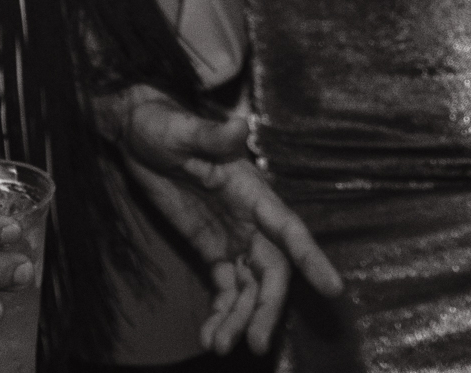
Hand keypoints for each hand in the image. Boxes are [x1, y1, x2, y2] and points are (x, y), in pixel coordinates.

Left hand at [97, 87, 341, 355]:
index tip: (333, 289)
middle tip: (256, 344)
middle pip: (272, 270)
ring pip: (250, 287)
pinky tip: (210, 335)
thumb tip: (240, 126)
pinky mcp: (210, 249)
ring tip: (219, 345)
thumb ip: (210, 136)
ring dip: (241, 318)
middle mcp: (249, 218)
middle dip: (268, 307)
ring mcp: (231, 236)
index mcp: (251, 190)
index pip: (288, 228)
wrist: (137, 136)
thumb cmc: (163, 125)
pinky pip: (225, 288)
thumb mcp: (182, 130)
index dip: (311, 257)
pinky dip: (222, 312)